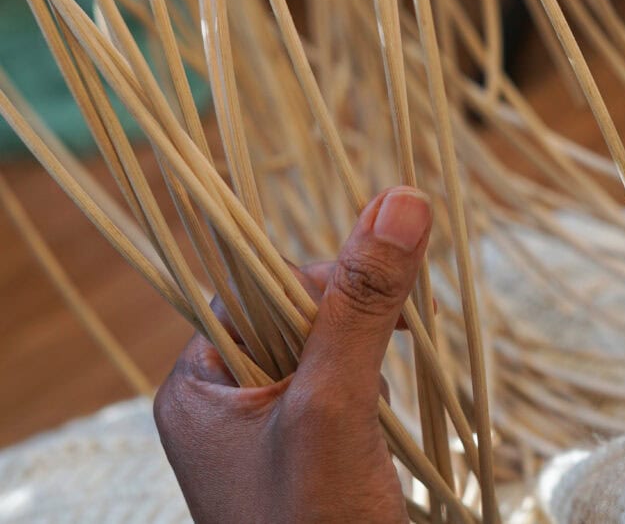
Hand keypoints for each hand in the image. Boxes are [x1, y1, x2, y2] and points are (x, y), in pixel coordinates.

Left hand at [154, 187, 432, 522]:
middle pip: (292, 313)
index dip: (313, 279)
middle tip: (395, 341)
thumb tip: (401, 200)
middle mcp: (226, 405)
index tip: (375, 292)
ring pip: (327, 347)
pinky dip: (380, 381)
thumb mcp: (335, 408)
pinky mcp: (314, 450)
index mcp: (197, 389)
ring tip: (392, 385)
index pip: (251, 289)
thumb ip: (361, 307)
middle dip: (352, 318)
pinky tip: (396, 404)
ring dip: (372, 349)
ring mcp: (271, 431)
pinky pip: (346, 385)